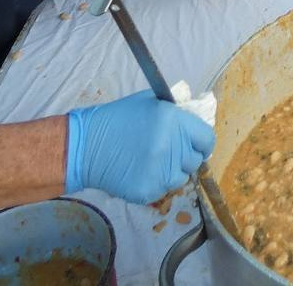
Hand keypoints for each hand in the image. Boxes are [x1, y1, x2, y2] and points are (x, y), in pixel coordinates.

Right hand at [65, 90, 215, 203]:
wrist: (85, 146)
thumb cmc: (117, 119)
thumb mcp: (149, 103)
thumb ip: (175, 113)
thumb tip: (194, 120)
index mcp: (173, 121)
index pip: (207, 139)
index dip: (202, 142)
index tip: (194, 144)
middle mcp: (171, 146)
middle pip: (196, 160)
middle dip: (186, 157)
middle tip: (169, 153)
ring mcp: (160, 171)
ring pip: (182, 177)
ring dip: (172, 171)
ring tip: (152, 162)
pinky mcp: (149, 190)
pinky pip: (164, 190)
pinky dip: (156, 183)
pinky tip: (140, 172)